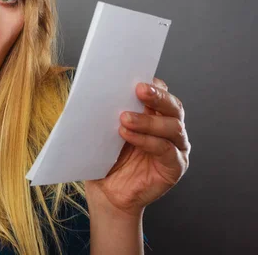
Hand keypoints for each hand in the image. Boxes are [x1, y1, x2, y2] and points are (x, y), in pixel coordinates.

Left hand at [85, 78, 190, 217]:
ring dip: (148, 121)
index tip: (137, 77)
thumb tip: (95, 87)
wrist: (107, 192)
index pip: (162, 92)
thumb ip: (108, 110)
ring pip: (172, 127)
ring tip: (125, 118)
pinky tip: (128, 135)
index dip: (153, 84)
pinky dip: (147, 141)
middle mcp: (170, 128)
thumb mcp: (104, 129)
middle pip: (173, 106)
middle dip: (158, 96)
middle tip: (139, 90)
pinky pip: (166, 150)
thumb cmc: (106, 157)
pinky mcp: (175, 166)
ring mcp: (176, 147)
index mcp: (155, 114)